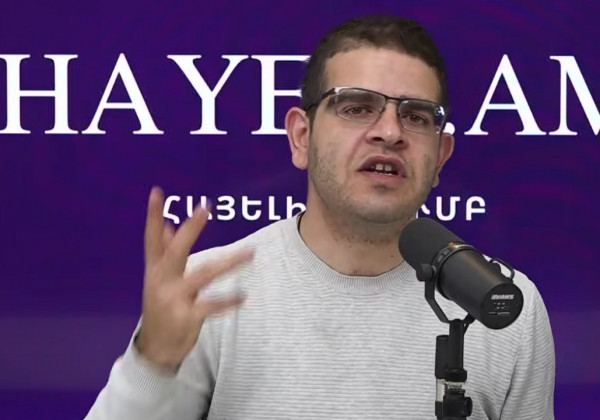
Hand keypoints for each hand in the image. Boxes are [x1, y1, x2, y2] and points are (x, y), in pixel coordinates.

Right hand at [137, 187, 252, 370]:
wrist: (156, 348)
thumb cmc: (160, 307)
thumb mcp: (159, 279)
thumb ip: (164, 251)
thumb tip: (167, 223)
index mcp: (154, 269)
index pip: (151, 237)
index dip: (153, 215)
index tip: (157, 192)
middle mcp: (161, 281)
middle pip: (176, 250)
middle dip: (191, 229)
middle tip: (205, 209)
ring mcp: (173, 299)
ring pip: (203, 274)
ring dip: (228, 262)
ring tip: (251, 252)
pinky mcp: (186, 317)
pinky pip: (211, 305)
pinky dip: (228, 300)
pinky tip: (243, 296)